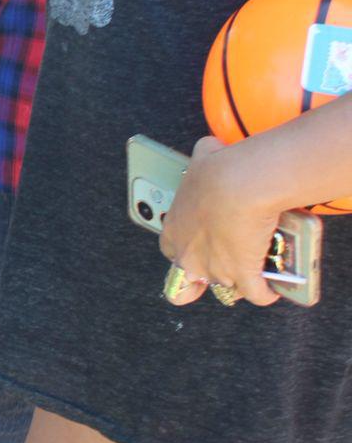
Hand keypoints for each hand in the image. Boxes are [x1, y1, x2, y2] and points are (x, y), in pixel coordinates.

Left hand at [158, 137, 280, 306]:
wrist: (240, 184)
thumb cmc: (219, 170)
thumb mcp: (203, 158)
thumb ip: (204, 158)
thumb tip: (211, 149)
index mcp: (174, 230)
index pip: (171, 250)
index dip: (186, 250)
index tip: (200, 246)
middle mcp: (188, 255)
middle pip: (193, 276)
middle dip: (208, 274)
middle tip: (227, 263)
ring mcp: (214, 268)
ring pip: (226, 285)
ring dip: (240, 280)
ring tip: (256, 270)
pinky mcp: (242, 275)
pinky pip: (254, 293)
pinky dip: (265, 292)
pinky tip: (272, 289)